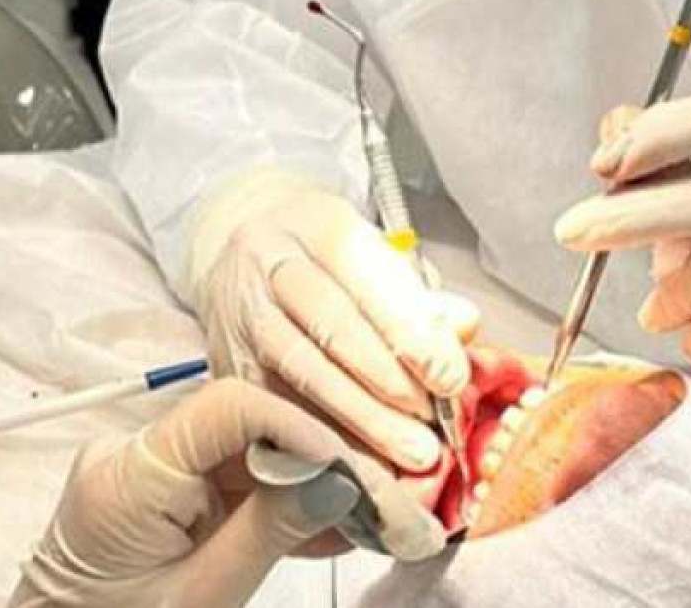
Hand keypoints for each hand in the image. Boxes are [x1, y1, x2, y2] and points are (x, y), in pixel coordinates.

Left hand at [10, 379, 441, 607]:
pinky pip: (230, 483)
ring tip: (373, 512)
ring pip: (247, 453)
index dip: (302, 427)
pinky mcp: (162, 496)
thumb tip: (340, 483)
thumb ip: (269, 533)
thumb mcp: (202, 597)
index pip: (229, 406)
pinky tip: (333, 525)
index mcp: (129, 473)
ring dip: (308, 481)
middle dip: (317, 454)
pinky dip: (279, 504)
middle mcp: (133, 456)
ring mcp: (147, 474)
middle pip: (244, 425)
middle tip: (385, 488)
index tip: (355, 468)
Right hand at [186, 167, 478, 470]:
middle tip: (433, 425)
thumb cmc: (325, 261)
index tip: (451, 377)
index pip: (365, 272)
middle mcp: (269, 262)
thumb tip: (464, 327)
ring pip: (300, 369)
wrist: (241, 253)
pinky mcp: (226, 362)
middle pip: (329, 323)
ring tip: (408, 453)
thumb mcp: (373, 256)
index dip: (410, 328)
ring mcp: (240, 312)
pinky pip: (277, 407)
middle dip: (388, 380)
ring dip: (359, 418)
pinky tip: (365, 467)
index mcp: (315, 223)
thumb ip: (420, 295)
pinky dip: (325, 441)